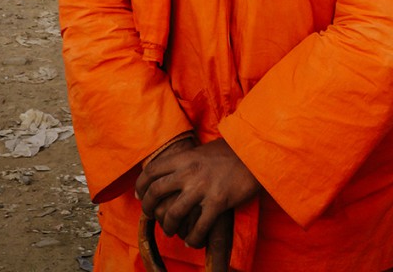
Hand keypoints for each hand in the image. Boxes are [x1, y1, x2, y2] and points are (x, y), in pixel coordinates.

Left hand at [135, 138, 259, 248]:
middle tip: (150, 215)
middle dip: (148, 208)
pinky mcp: (217, 202)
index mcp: (184, 157)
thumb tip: (175, 170)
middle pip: (156, 192)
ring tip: (170, 231)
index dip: (141, 185)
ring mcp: (202, 188)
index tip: (139, 195)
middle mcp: (188, 172)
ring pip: (173, 213)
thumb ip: (187, 160)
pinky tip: (193, 241)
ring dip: (167, 226)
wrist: (254, 153)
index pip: (152, 171)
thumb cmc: (231, 151)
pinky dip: (192, 238)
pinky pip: (199, 227)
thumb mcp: (203, 151)